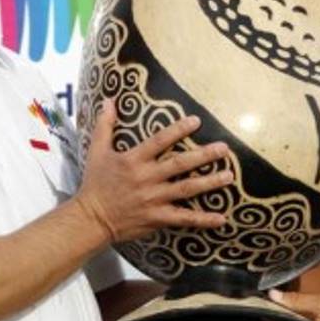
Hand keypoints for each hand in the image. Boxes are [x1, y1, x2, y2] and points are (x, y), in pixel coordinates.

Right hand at [74, 100, 231, 242]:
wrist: (91, 219)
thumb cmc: (95, 183)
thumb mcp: (96, 151)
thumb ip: (105, 126)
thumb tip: (108, 101)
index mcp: (134, 160)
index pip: (159, 141)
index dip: (177, 130)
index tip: (196, 121)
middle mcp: (146, 179)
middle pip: (180, 164)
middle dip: (203, 155)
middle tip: (224, 148)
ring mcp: (154, 199)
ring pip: (186, 190)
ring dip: (209, 183)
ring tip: (229, 175)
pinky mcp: (158, 218)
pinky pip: (184, 219)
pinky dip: (203, 219)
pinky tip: (221, 218)